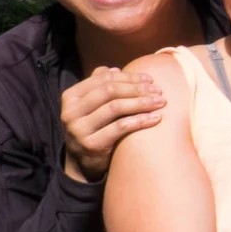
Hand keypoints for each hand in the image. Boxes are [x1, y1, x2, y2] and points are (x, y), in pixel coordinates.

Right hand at [59, 67, 165, 182]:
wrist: (82, 163)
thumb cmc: (93, 127)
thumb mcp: (90, 106)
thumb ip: (98, 86)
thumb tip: (114, 68)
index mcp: (70, 97)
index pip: (103, 79)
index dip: (128, 77)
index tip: (150, 79)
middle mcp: (70, 112)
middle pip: (109, 91)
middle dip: (137, 88)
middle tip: (158, 90)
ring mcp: (79, 129)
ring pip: (116, 108)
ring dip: (142, 102)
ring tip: (160, 102)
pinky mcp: (91, 145)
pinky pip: (120, 127)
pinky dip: (141, 120)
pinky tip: (156, 118)